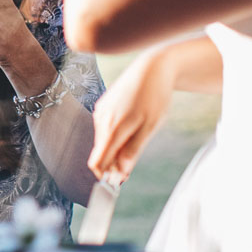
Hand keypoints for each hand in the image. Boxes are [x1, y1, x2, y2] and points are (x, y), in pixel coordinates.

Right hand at [87, 49, 175, 184]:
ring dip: (116, 148)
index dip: (104, 176)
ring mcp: (101, 111)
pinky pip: (105, 128)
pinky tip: (131, 126)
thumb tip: (120, 173)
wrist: (152, 68)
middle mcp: (101, 120)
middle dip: (113, 163)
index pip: (96, 161)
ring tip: (137, 138)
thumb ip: (133, 151)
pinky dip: (115, 135)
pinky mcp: (103, 105)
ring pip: (103, 140)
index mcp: (112, 128)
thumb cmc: (154, 97)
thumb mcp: (149, 127)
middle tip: (131, 165)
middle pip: (100, 153)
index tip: (116, 183)